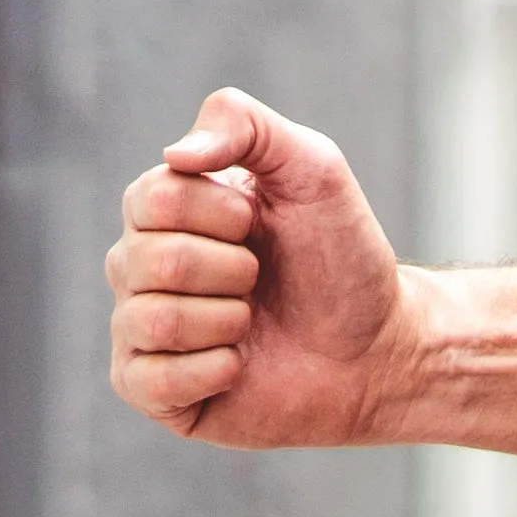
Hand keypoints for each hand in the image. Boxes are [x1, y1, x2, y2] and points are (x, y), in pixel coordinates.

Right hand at [105, 87, 415, 444]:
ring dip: (226, 321)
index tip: (260, 225)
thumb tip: (175, 154)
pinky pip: (149, 381)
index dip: (221, 216)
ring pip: (151, 322)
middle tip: (261, 280)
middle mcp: (139, 265)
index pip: (152, 200)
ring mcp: (140, 330)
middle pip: (148, 261)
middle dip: (231, 271)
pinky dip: (212, 371)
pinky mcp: (151, 391)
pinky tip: (240, 366)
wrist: (377, 342)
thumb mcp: (312, 166)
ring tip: (252, 321)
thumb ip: (245, 125)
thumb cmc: (341, 252)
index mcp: (163, 208)